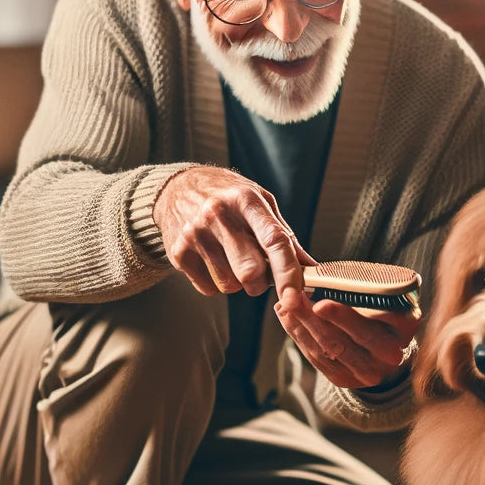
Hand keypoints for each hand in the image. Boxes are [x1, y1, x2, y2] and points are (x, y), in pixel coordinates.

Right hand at [153, 166, 313, 299]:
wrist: (175, 188)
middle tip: (259, 271)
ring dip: (239, 282)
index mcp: (246, 200)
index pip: (274, 242)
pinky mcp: (178, 252)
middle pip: (250, 272)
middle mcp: (218, 215)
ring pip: (230, 285)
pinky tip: (213, 260)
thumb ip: (283, 234)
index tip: (295, 296)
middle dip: (262, 282)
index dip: (288, 273)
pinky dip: (217, 283)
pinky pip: (209, 288)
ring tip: (232, 258)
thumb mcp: (258, 201)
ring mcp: (195, 234)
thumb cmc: (226, 195)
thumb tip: (310, 267)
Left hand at [275, 288, 422, 389]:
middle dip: (318, 319)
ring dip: (303, 325)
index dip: (347, 315)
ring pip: (329, 349)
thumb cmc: (384, 316)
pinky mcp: (345, 380)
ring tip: (285, 305)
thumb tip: (327, 275)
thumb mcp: (388, 300)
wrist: (386, 354)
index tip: (322, 302)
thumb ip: (367, 291)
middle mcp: (391, 354)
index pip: (378, 321)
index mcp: (405, 328)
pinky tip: (287, 318)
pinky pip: (318, 359)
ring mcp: (368, 372)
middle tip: (295, 300)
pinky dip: (299, 336)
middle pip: (350, 338)